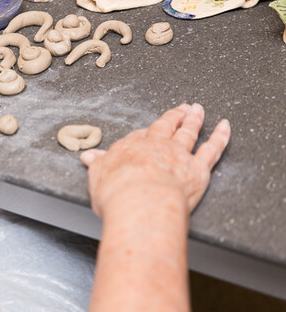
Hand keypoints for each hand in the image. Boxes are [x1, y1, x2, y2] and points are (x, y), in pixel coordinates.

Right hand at [80, 103, 230, 216]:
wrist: (142, 204)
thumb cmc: (117, 195)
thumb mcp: (97, 177)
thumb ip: (97, 165)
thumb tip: (89, 158)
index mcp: (130, 148)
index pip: (137, 136)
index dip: (142, 134)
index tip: (145, 131)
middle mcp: (156, 146)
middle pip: (165, 127)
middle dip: (172, 117)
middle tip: (180, 108)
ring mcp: (178, 155)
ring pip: (188, 132)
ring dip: (193, 119)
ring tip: (197, 110)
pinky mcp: (198, 168)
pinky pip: (212, 149)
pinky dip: (219, 136)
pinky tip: (224, 126)